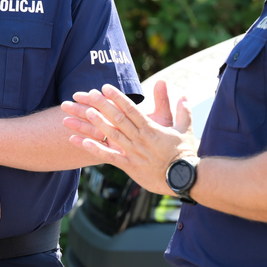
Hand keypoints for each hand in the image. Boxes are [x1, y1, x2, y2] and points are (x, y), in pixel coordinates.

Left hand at [60, 82, 195, 194]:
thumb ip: (182, 111)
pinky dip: (95, 149)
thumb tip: (184, 95)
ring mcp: (133, 152)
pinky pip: (109, 157)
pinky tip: (82, 142)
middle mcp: (139, 138)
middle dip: (102, 105)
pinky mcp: (129, 166)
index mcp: (151, 128)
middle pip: (118, 119)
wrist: (184, 178)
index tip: (105, 87)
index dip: (117, 97)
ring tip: (84, 112)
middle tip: (88, 94)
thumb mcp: (185, 130)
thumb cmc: (184, 154)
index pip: (131, 109)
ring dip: (96, 123)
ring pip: (112, 135)